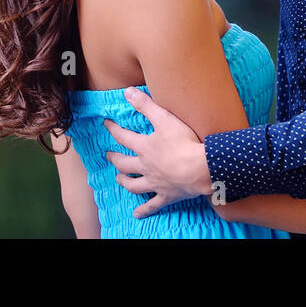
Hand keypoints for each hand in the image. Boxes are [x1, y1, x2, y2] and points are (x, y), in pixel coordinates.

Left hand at [103, 87, 211, 217]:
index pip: (124, 136)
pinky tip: (136, 214)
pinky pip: (152, 205)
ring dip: (125, 182)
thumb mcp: (165, 118)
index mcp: (145, 147)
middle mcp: (145, 166)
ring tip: (119, 179)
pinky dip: (144, 210)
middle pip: (125, 163)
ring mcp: (155, 182)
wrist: (199, 169)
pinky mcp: (166, 195)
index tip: (106, 124)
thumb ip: (146, 105)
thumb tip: (127, 92)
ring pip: (134, 185)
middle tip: (109, 155)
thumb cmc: (184, 143)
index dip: (113, 129)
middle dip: (115, 158)